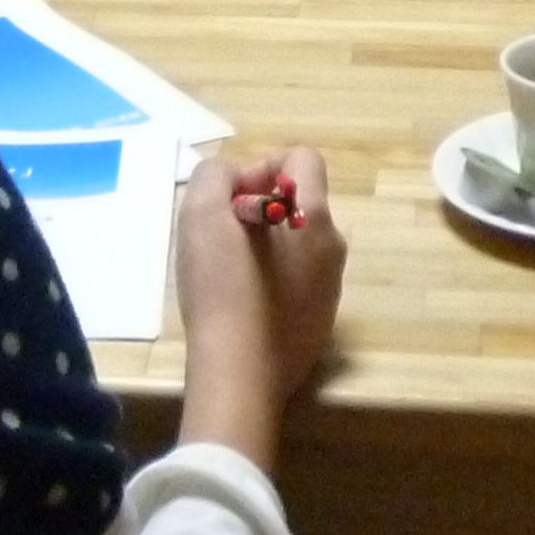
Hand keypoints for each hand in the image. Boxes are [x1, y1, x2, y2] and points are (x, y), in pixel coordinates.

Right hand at [172, 143, 343, 469]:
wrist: (238, 375)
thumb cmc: (221, 288)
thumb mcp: (201, 212)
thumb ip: (216, 175)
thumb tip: (236, 181)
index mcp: (315, 218)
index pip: (301, 159)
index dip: (261, 164)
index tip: (231, 199)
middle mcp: (334, 249)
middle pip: (298, 202)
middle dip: (259, 207)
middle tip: (221, 235)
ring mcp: (330, 290)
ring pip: (297, 245)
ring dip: (264, 245)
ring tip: (226, 272)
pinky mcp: (318, 325)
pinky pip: (296, 283)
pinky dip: (271, 281)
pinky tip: (241, 305)